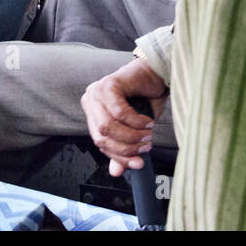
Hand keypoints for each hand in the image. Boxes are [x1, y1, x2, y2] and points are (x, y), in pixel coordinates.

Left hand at [81, 57, 168, 177]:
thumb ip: (123, 147)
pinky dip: (136, 121)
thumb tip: (115, 172)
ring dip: (132, 135)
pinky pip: (119, 112)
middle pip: (102, 136)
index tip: (138, 163)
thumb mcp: (134, 129)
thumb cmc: (145, 98)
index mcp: (92, 113)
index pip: (100, 143)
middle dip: (127, 146)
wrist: (155, 73)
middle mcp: (90, 101)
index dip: (120, 156)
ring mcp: (96, 91)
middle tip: (146, 146)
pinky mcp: (108, 84)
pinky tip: (148, 121)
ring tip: (148, 134)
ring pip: (108, 126)